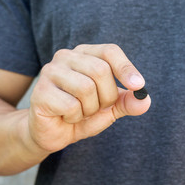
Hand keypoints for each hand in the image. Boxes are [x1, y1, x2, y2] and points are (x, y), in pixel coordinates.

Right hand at [28, 44, 150, 151]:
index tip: (138, 85)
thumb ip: (128, 102)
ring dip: (90, 109)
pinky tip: (66, 117)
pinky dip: (75, 117)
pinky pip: (71, 105)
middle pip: (100, 70)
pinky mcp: (40, 92)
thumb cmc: (83, 114)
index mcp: (85, 54)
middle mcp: (66, 56)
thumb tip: (144, 100)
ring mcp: (50, 72)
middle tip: (97, 108)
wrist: (53, 133)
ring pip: (86, 88)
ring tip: (80, 112)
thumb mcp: (110, 108)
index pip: (110, 51)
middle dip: (107, 97)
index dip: (126, 68)